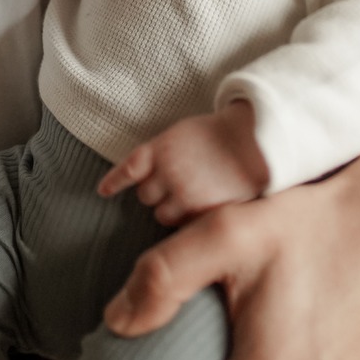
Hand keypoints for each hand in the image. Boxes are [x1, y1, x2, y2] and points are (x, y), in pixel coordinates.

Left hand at [100, 102, 269, 224]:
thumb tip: (138, 174)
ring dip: (173, 209)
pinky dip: (187, 221)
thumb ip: (160, 153)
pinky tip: (192, 217)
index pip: (129, 169)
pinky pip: (182, 226)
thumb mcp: (182, 133)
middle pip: (146, 196)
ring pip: (163, 215)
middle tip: (180, 183)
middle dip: (157, 193)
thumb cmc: (218, 136)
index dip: (116, 181)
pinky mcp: (201, 213)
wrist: (256, 142)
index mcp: (161, 149)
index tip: (103, 191)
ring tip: (197, 194)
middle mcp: (168, 172)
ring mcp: (184, 194)